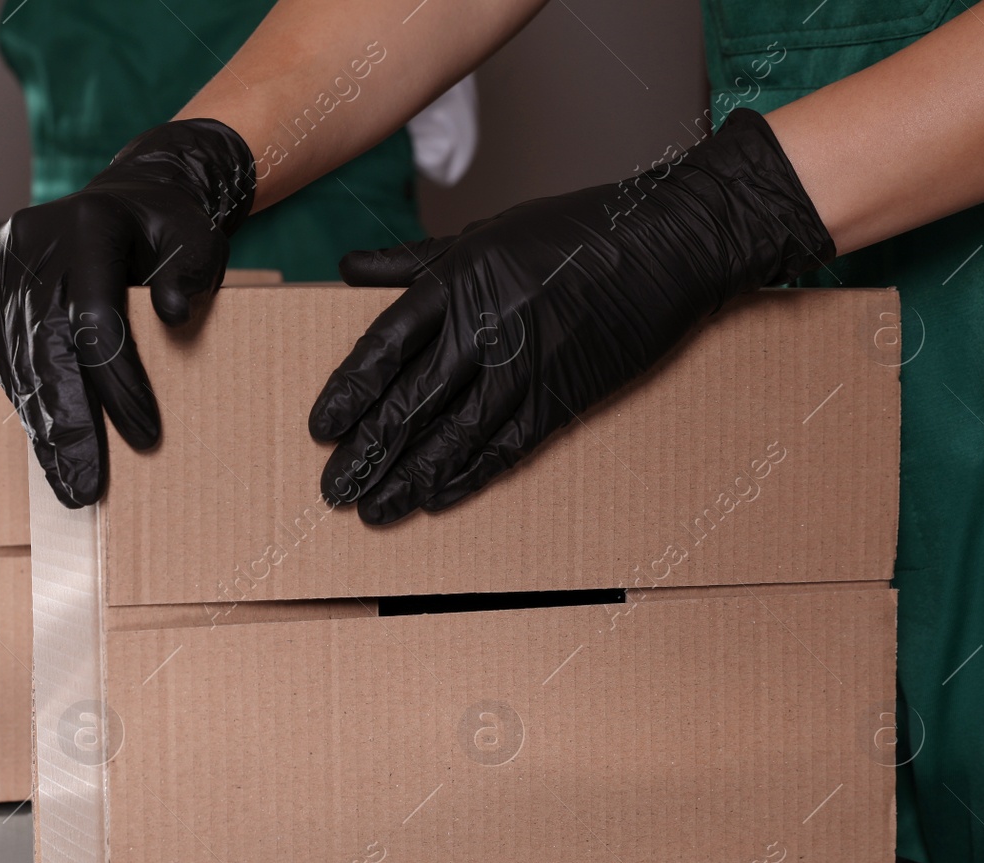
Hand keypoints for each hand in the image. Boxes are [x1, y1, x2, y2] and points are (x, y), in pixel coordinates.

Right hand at [0, 119, 254, 507]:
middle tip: (84, 486)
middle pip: (45, 348)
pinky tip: (48, 443)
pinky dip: (28, 401)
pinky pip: (2, 356)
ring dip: (43, 425)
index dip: (119, 384)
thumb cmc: (167, 228)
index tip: (146, 437)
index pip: (96, 321)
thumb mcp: (197, 238)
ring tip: (67, 481)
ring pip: (17, 360)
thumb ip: (191, 272)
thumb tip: (174, 316)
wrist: (123, 198)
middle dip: (69, 423)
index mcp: (86, 227)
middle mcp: (31, 243)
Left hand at [309, 108, 834, 524]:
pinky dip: (466, 476)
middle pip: (409, 401)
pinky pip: (503, 448)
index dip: (348, 393)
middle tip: (334, 489)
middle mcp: (483, 327)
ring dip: (407, 478)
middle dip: (367, 451)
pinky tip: (434, 499)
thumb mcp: (483, 232)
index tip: (320, 429)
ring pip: (451, 435)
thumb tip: (346, 270)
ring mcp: (523, 366)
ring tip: (373, 509)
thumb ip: (411, 260)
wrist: (663, 244)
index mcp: (456, 280)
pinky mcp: (560, 397)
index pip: (383, 346)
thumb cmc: (571, 232)